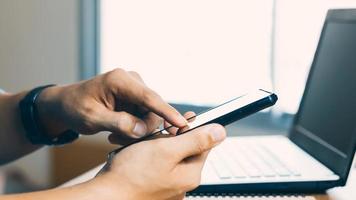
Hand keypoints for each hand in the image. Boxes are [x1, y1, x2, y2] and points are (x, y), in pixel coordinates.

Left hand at [36, 68, 186, 140]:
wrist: (65, 105)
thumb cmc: (74, 107)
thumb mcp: (92, 118)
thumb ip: (118, 123)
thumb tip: (142, 129)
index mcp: (120, 80)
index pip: (149, 97)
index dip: (167, 112)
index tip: (182, 124)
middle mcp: (131, 81)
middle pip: (152, 109)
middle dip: (142, 128)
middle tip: (120, 139)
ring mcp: (134, 90)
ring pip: (149, 116)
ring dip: (136, 130)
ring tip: (114, 136)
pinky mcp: (135, 98)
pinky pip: (143, 116)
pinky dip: (133, 127)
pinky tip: (117, 131)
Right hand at [94, 123, 225, 199]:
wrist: (106, 195)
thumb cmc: (131, 175)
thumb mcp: (167, 150)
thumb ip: (196, 140)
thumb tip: (220, 132)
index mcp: (189, 174)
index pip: (202, 144)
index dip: (192, 128)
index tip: (181, 119)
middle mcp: (181, 183)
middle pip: (185, 149)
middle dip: (171, 136)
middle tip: (157, 132)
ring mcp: (167, 186)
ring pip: (169, 155)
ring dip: (158, 144)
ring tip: (143, 145)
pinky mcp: (154, 186)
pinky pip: (157, 165)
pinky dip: (149, 156)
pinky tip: (138, 155)